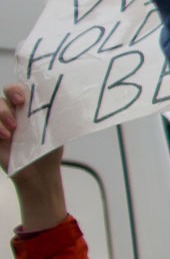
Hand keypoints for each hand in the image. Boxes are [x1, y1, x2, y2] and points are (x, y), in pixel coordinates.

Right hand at [1, 84, 65, 226]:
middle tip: (19, 103)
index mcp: (30, 106)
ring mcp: (2, 123)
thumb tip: (74, 99)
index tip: (24, 96)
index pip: (21, 87)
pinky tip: (7, 137)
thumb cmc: (49, 148)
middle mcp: (14, 111)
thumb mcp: (55, 128)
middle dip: (10, 93)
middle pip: (5, 92)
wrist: (40, 171)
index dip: (19, 87)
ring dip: (2, 114)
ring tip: (14, 129)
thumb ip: (56, 112)